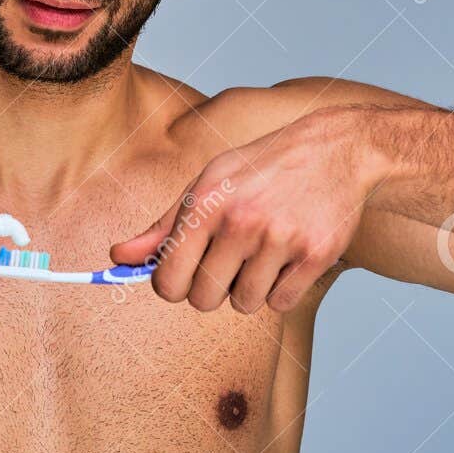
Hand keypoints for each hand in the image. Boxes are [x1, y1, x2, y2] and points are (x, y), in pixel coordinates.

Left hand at [109, 109, 375, 312]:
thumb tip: (117, 258)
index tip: (184, 275)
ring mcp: (281, 239)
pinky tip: (288, 257)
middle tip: (227, 262)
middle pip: (203, 300)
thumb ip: (163, 226)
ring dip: (249, 288)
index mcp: (206, 202)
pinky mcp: (316, 255)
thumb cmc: (262, 167)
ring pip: (244, 304)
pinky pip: (281, 303)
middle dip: (210, 289)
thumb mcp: (208, 182)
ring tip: (261, 253)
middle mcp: (241, 221)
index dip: (171, 286)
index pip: (168, 281)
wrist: (336, 149)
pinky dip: (282, 290)